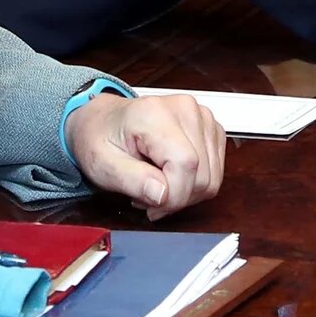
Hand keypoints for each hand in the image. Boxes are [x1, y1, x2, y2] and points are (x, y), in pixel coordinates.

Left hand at [65, 91, 227, 220]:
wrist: (102, 120)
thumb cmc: (100, 138)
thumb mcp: (101, 164)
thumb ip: (131, 180)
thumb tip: (162, 195)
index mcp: (155, 113)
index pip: (186, 164)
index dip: (173, 196)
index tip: (151, 206)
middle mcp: (185, 110)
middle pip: (202, 174)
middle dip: (176, 198)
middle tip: (148, 197)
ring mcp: (201, 117)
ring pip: (212, 176)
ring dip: (186, 193)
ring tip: (157, 186)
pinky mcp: (210, 128)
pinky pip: (215, 170)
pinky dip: (195, 183)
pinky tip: (171, 177)